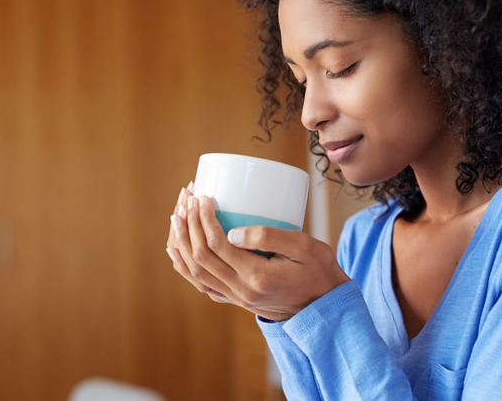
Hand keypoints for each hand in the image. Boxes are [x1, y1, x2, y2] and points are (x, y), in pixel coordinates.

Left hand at [167, 192, 348, 320]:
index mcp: (257, 277)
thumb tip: (232, 232)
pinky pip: (202, 284)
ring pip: (196, 273)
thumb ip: (269, 237)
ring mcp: (237, 298)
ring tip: (176, 218)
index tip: (203, 197)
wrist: (325, 305)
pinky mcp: (237, 299)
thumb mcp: (303, 246)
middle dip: (189, 225)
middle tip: (186, 199)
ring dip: (182, 244)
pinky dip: (186, 268)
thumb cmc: (319, 269)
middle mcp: (242, 291)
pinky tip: (177, 252)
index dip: (205, 219)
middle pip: (201, 258)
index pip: (218, 245)